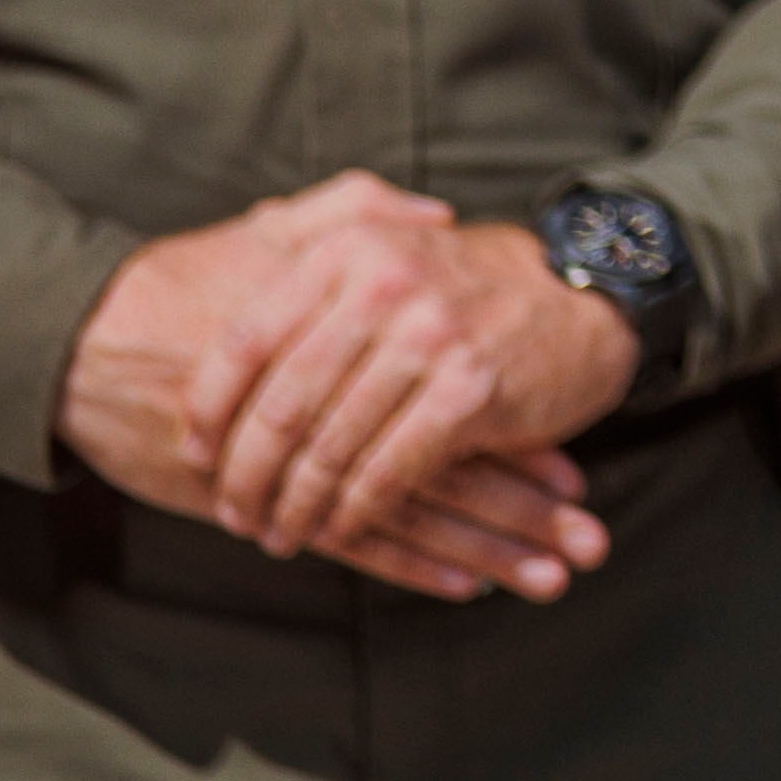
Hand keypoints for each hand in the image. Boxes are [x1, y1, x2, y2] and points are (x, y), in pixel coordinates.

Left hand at [62, 175, 628, 597]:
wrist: (584, 301)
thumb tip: (212, 340)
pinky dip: (356, 510)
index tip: (196, 456)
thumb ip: (301, 266)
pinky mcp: (470, 391)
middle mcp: (383, 286)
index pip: (246, 340)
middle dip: (248, 474)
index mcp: (346, 253)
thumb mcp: (384, 248)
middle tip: (234, 514)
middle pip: (282, 403)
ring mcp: (429, 337)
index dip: (210, 409)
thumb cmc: (466, 290)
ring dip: (297, 505)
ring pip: (332, 445)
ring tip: (279, 532)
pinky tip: (340, 529)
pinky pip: (389, 470)